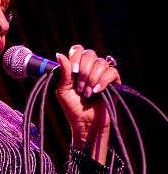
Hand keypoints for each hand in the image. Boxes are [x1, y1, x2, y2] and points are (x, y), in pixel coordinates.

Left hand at [55, 45, 121, 163]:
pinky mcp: (114, 81)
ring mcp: (102, 73)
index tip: (73, 71)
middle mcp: (90, 67)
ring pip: (101, 63)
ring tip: (87, 94)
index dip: (76, 57)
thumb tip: (59, 54)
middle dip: (83, 71)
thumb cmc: (72, 108)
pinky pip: (111, 72)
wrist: (85, 123)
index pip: (78, 50)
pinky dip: (103, 81)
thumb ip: (64, 72)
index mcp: (77, 67)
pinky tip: (97, 92)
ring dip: (92, 79)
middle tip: (80, 87)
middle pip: (90, 54)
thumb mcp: (63, 90)